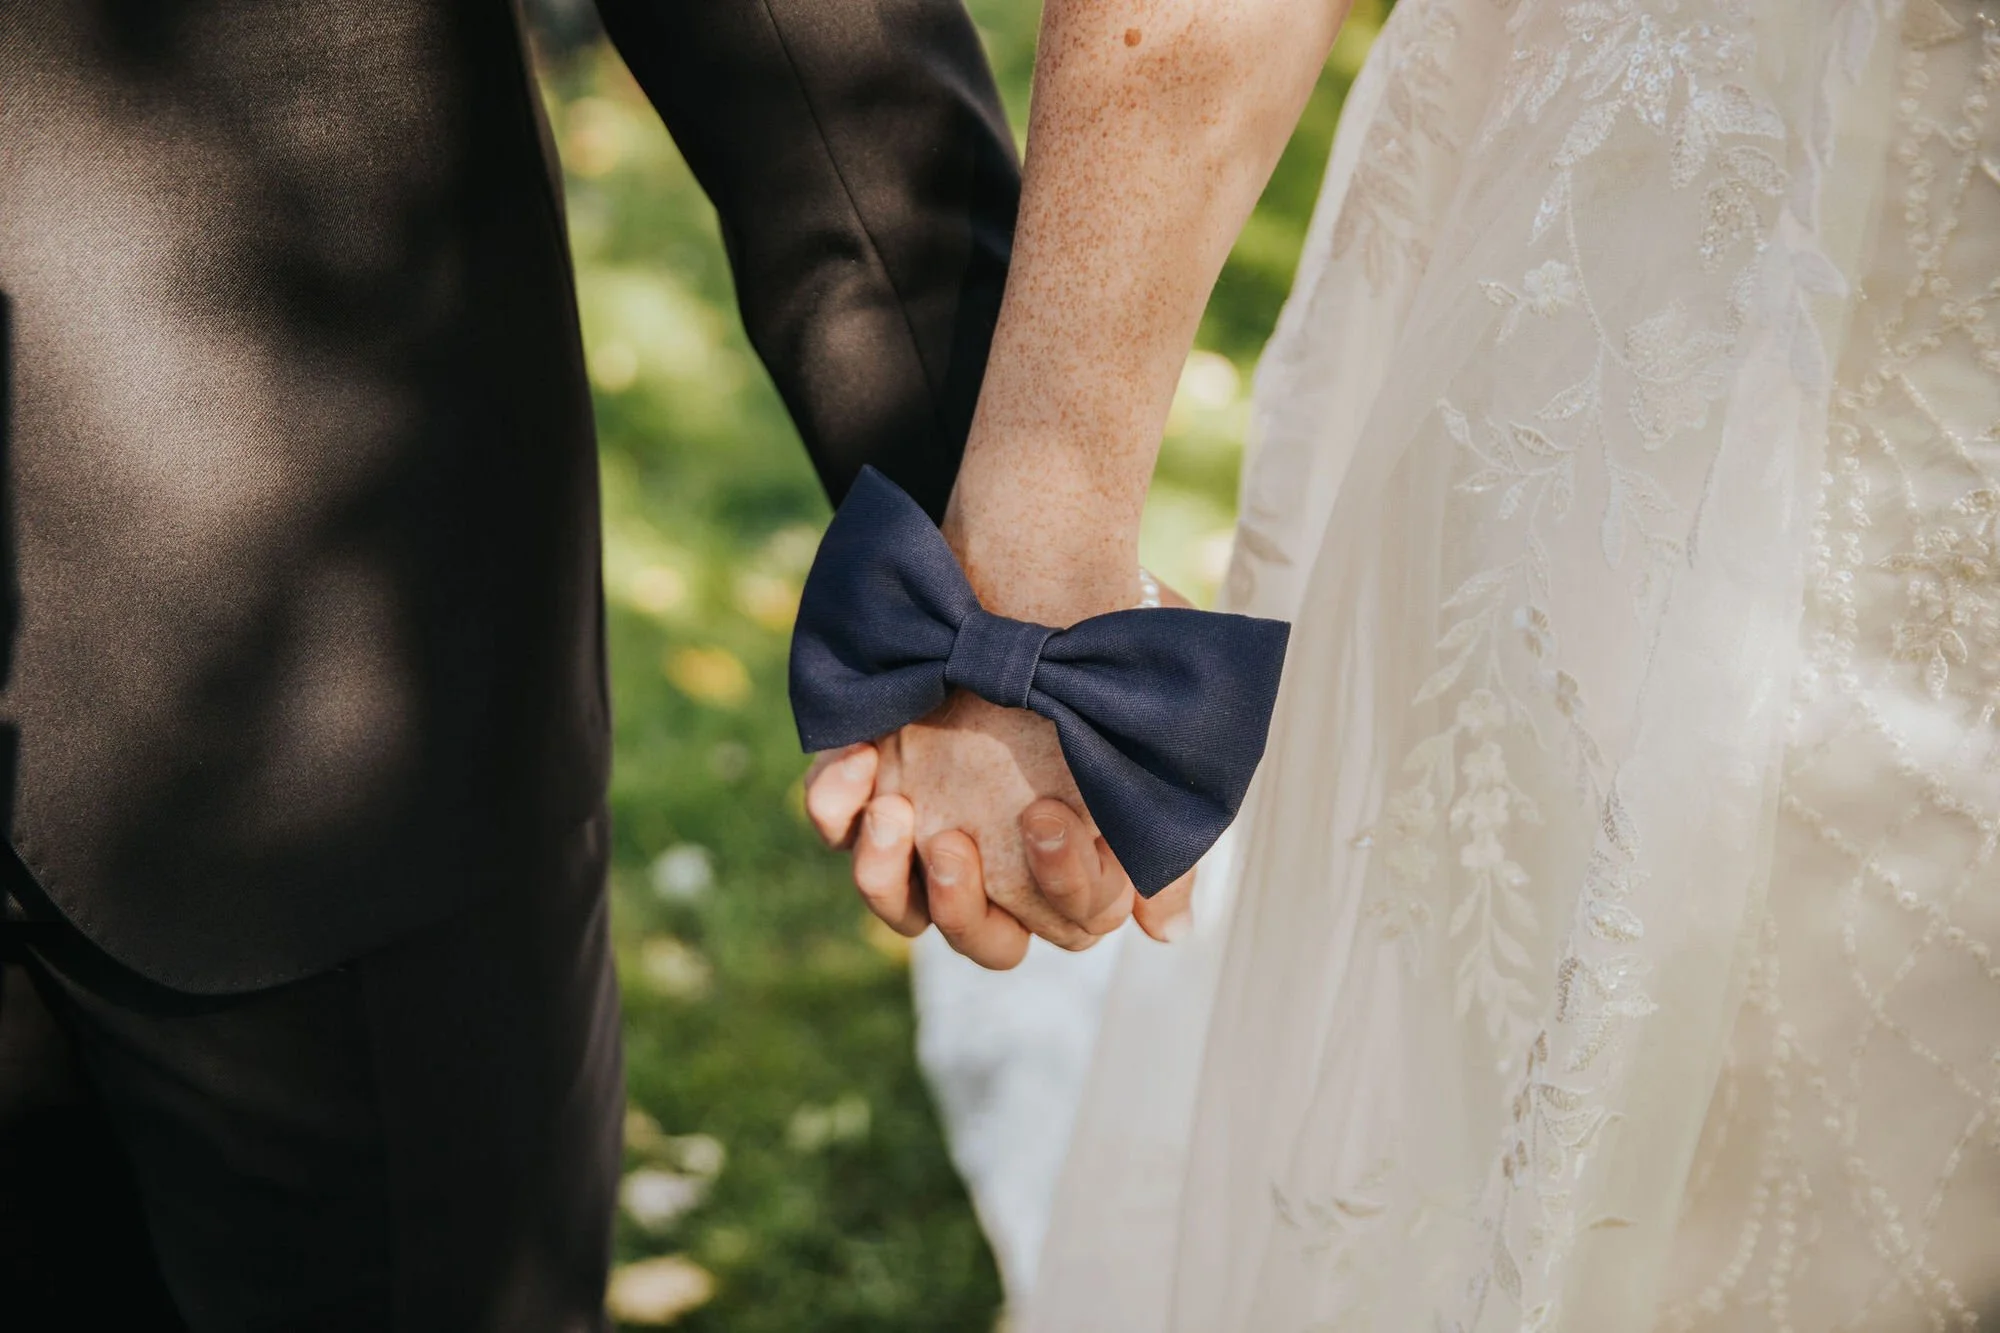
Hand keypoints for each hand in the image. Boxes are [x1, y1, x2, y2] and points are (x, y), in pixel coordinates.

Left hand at [804, 572, 1198, 970]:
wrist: (1034, 553)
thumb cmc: (1107, 636)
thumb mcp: (1153, 722)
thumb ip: (1160, 827)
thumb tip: (1164, 929)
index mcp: (1070, 855)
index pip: (1070, 921)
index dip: (1062, 883)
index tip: (1046, 813)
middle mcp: (999, 854)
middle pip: (980, 939)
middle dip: (961, 906)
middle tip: (954, 843)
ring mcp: (928, 822)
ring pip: (894, 904)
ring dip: (883, 876)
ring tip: (894, 812)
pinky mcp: (868, 778)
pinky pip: (832, 822)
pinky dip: (834, 805)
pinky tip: (858, 757)